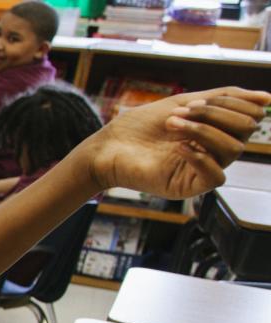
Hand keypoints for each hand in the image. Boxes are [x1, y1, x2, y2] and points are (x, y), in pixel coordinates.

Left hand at [77, 86, 269, 199]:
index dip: (229, 104)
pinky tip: (179, 148)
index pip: (246, 116)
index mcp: (215, 130)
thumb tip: (267, 97)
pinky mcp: (189, 187)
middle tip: (182, 112)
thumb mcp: (184, 102)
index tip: (195, 101)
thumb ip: (224, 98)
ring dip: (203, 131)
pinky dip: (201, 157)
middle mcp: (213, 150)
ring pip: (232, 150)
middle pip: (244, 131)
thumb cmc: (138, 126)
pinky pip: (216, 176)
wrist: (106, 148)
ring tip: (172, 124)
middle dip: (215, 115)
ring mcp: (202, 169)